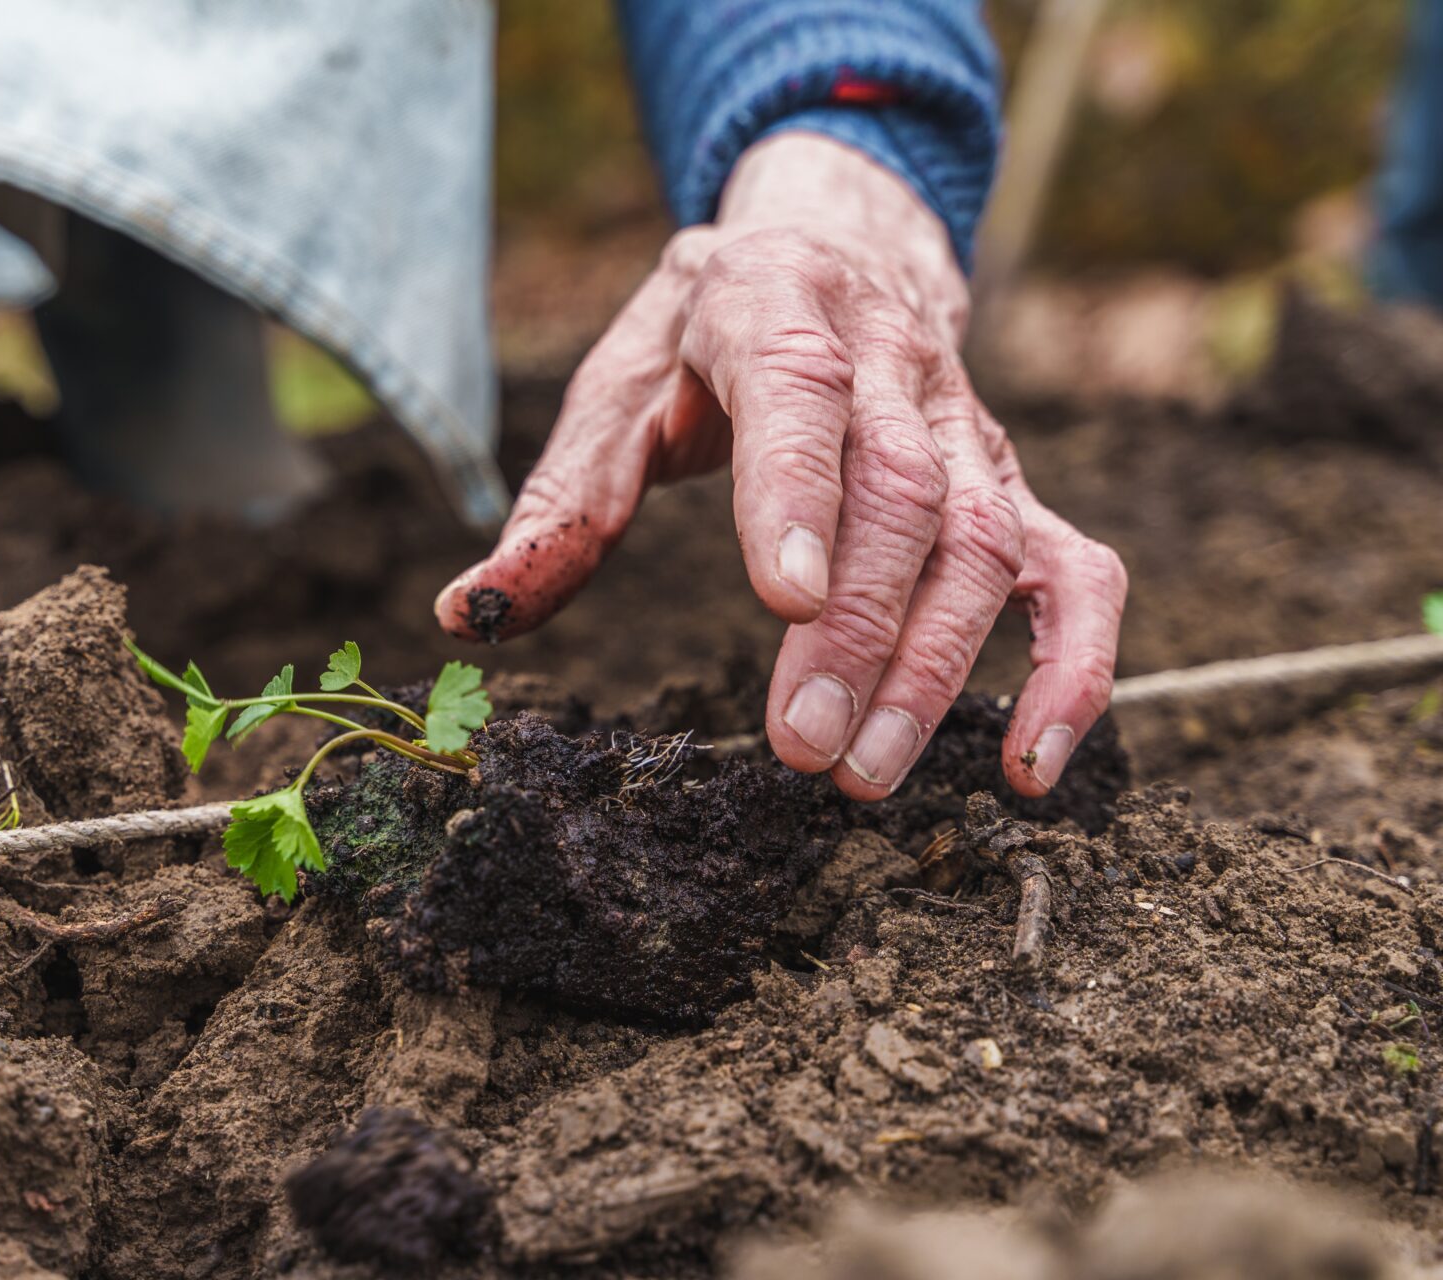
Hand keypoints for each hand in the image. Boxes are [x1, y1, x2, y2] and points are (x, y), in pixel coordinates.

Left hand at [435, 132, 1125, 799]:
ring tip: (864, 776)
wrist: (833, 246)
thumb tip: (471, 614)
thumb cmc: (702, 340)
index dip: (800, 493)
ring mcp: (969, 429)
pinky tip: (1033, 767)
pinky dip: (1074, 668)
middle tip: (801, 751)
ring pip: (985, 544)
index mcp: (775, 310)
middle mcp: (893, 364)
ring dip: (936, 669)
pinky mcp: (1012, 487)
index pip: (800, 393)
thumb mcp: (617, 387)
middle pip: (902, 495)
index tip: (786, 600)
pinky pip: (1076, 573)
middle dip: (857, 631)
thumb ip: (558, 501)